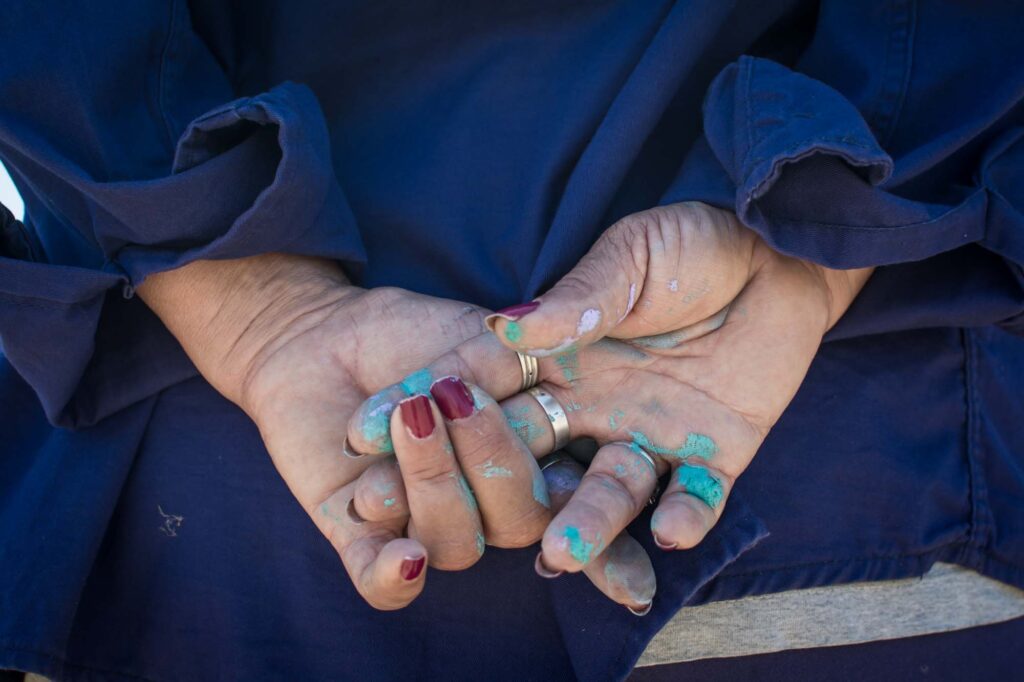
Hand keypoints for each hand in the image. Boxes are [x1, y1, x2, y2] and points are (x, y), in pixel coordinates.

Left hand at [137, 253, 653, 609]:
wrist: (325, 329)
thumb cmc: (419, 329)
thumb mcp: (493, 339)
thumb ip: (549, 360)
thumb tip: (587, 378)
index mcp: (533, 463)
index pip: (582, 513)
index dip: (609, 548)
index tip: (638, 583)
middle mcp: (486, 505)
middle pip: (521, 523)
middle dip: (499, 468)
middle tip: (464, 399)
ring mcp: (425, 523)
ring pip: (456, 543)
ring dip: (435, 479)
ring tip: (413, 411)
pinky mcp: (361, 536)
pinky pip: (379, 583)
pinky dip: (392, 575)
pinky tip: (403, 558)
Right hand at [349, 202, 868, 577]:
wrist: (780, 251)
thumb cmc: (695, 244)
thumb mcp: (632, 256)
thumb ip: (580, 297)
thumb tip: (508, 329)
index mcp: (562, 358)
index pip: (484, 390)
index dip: (429, 410)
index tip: (365, 435)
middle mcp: (594, 407)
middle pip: (527, 456)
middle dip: (477, 485)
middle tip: (427, 519)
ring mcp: (649, 435)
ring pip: (607, 490)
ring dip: (587, 521)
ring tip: (562, 551)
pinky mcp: (711, 455)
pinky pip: (695, 497)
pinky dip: (684, 515)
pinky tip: (669, 532)